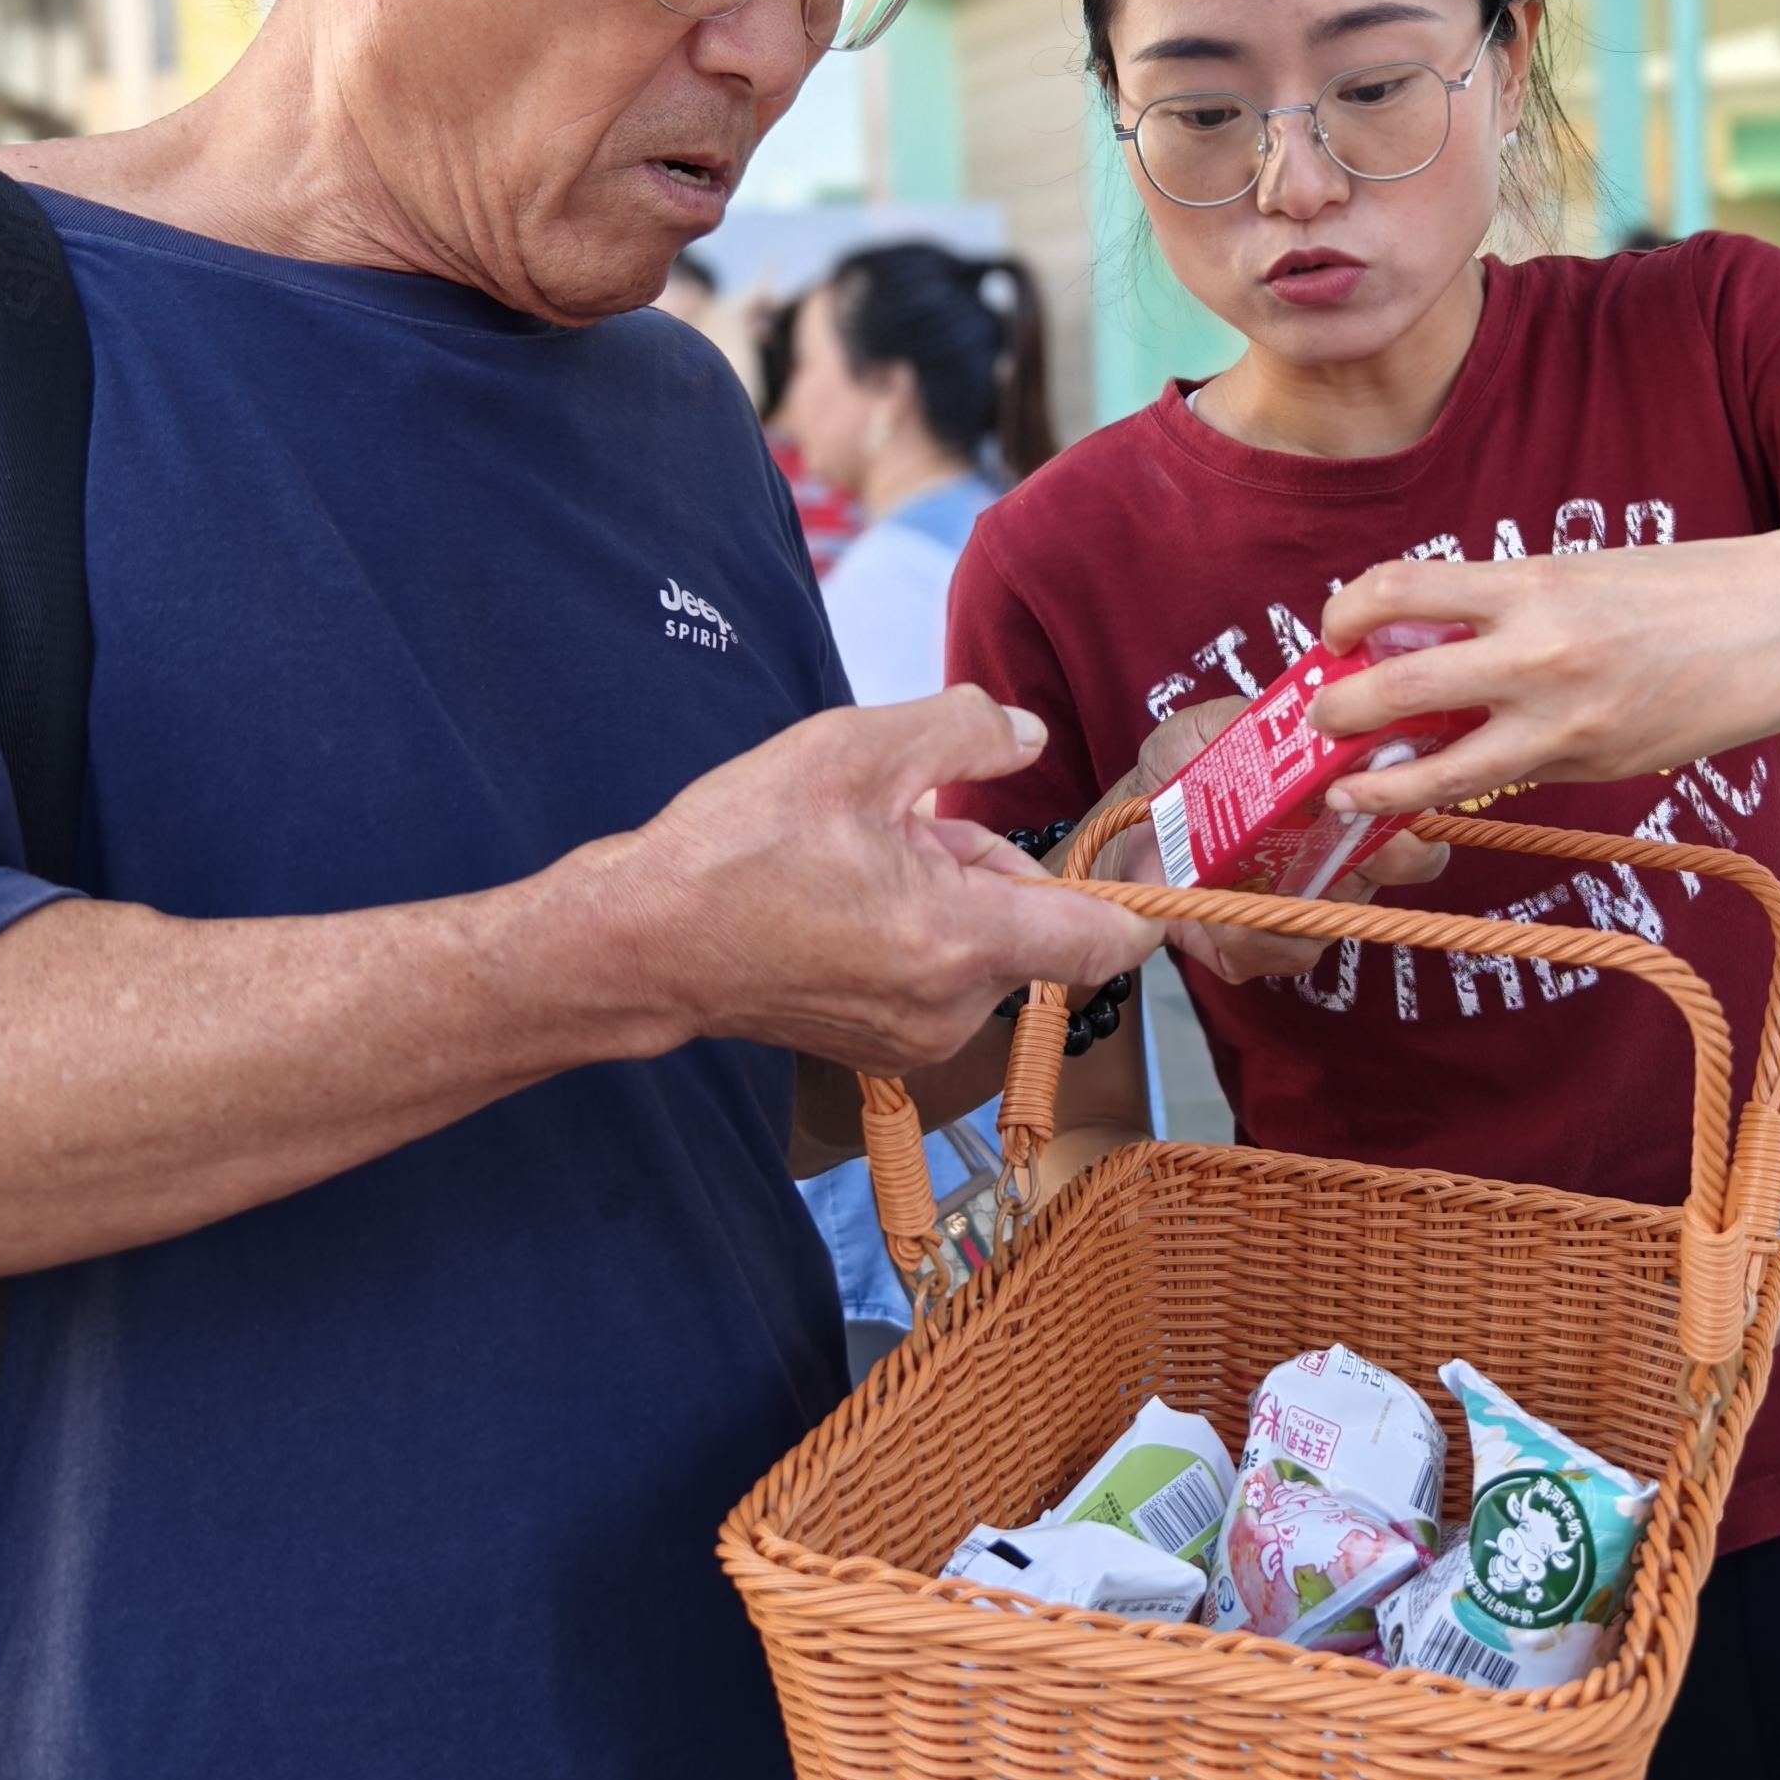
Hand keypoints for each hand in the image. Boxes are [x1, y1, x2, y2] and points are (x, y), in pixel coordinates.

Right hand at [554, 690, 1160, 1066]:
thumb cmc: (738, 848)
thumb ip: (964, 730)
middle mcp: (952, 1010)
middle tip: (898, 823)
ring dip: (945, 894)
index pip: (1104, 943)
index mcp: (962, 942)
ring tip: (855, 862)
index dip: (1135, 901)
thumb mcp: (854, 750)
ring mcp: (914, 1040)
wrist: (642, 942)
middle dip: (984, 864)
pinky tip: (842, 902)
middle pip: (1028, 923)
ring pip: (980, 946)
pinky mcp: (880, 1049)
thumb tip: (1029, 734)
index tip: (1137, 863)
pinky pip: (937, 976)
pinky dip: (914, 931)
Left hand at [1085, 698, 1448, 990]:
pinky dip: (1247, 932)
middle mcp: (1344, 853)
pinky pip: (1285, 949)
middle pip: (1411, 862)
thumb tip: (1308, 713)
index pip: (1413, 795)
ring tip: (1232, 876)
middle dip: (1388, 854)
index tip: (1375, 784)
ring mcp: (1314, 904)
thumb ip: (1255, 720)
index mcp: (1343, 795)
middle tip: (1335, 836)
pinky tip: (1212, 909)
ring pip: (1341, 916)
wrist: (1124, 835)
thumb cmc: (1179, 776)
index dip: (1412, 794)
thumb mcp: (1207, 730)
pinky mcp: (1270, 947)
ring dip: (1293, 896)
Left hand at [1305, 389, 1779, 813]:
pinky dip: (1467, 788)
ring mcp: (1566, 717)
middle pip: (1390, 686)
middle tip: (1315, 721)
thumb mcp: (1591, 573)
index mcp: (1531, 580)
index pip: (1396, 590)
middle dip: (1336, 710)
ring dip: (1381, 780)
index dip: (1346, 613)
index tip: (1332, 631)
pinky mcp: (1599, 763)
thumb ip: (1513, 604)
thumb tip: (1433, 636)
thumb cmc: (1692, 588)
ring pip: (1434, 767)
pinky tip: (1447, 793)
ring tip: (1352, 788)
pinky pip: (1509, 782)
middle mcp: (1537, 647)